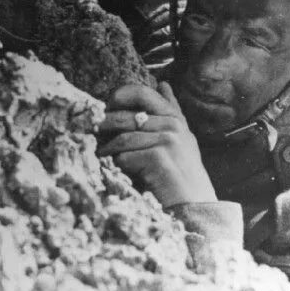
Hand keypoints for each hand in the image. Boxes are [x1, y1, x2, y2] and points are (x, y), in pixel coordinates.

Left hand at [98, 82, 216, 207]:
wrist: (196, 207)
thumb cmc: (182, 174)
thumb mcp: (182, 137)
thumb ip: (171, 110)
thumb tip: (163, 83)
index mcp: (175, 117)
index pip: (142, 92)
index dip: (120, 96)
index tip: (108, 106)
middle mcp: (172, 125)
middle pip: (125, 117)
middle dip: (105, 125)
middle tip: (93, 133)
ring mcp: (167, 140)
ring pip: (122, 138)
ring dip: (107, 149)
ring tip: (100, 155)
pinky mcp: (158, 158)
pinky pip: (125, 156)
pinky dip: (116, 164)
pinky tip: (115, 171)